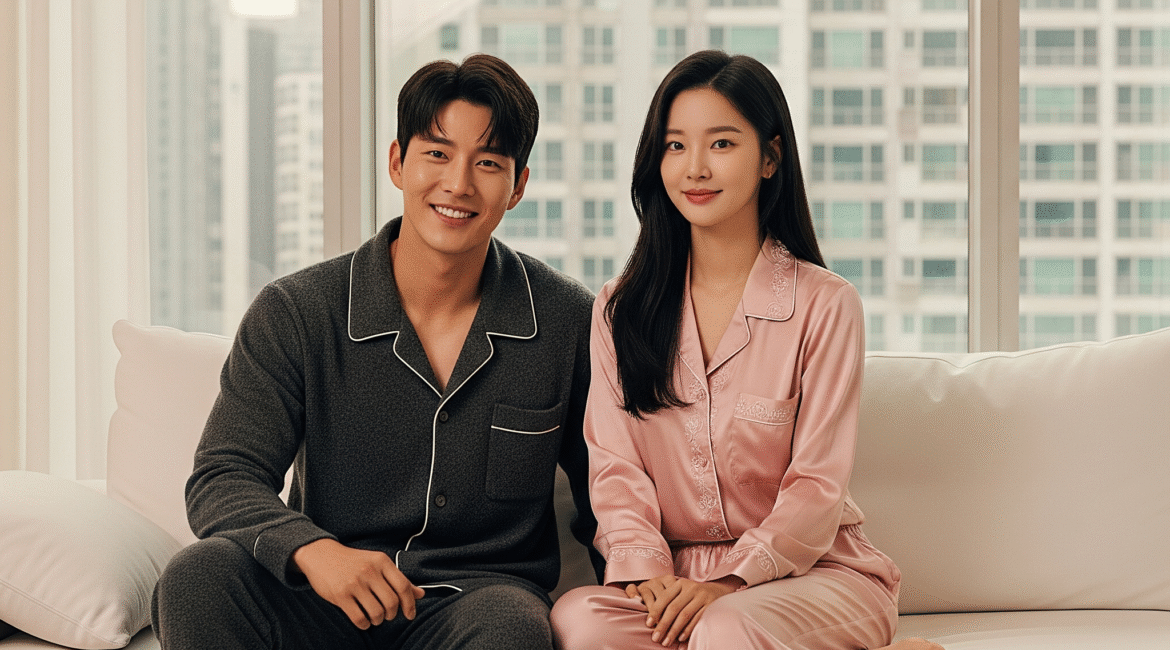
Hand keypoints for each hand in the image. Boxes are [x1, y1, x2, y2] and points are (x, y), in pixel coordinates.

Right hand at [292, 538, 425, 628]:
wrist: (321, 555)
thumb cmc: (353, 561)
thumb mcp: (377, 563)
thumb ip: (398, 579)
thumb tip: (421, 594)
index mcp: (382, 561)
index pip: (404, 587)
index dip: (410, 604)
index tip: (410, 615)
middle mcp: (369, 571)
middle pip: (392, 602)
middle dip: (392, 614)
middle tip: (387, 615)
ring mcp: (354, 583)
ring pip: (377, 612)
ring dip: (378, 620)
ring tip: (375, 617)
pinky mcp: (340, 595)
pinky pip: (359, 618)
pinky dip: (365, 624)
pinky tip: (364, 620)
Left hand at [625, 574, 741, 645]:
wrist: (719, 591)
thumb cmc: (694, 596)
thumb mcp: (682, 593)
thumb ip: (669, 602)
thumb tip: (651, 621)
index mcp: (680, 584)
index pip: (664, 597)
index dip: (655, 611)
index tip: (648, 624)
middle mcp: (690, 588)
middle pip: (673, 608)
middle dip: (663, 625)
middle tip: (655, 638)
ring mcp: (702, 596)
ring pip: (684, 615)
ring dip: (674, 630)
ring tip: (666, 642)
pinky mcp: (711, 605)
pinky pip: (697, 619)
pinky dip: (688, 630)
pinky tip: (681, 638)